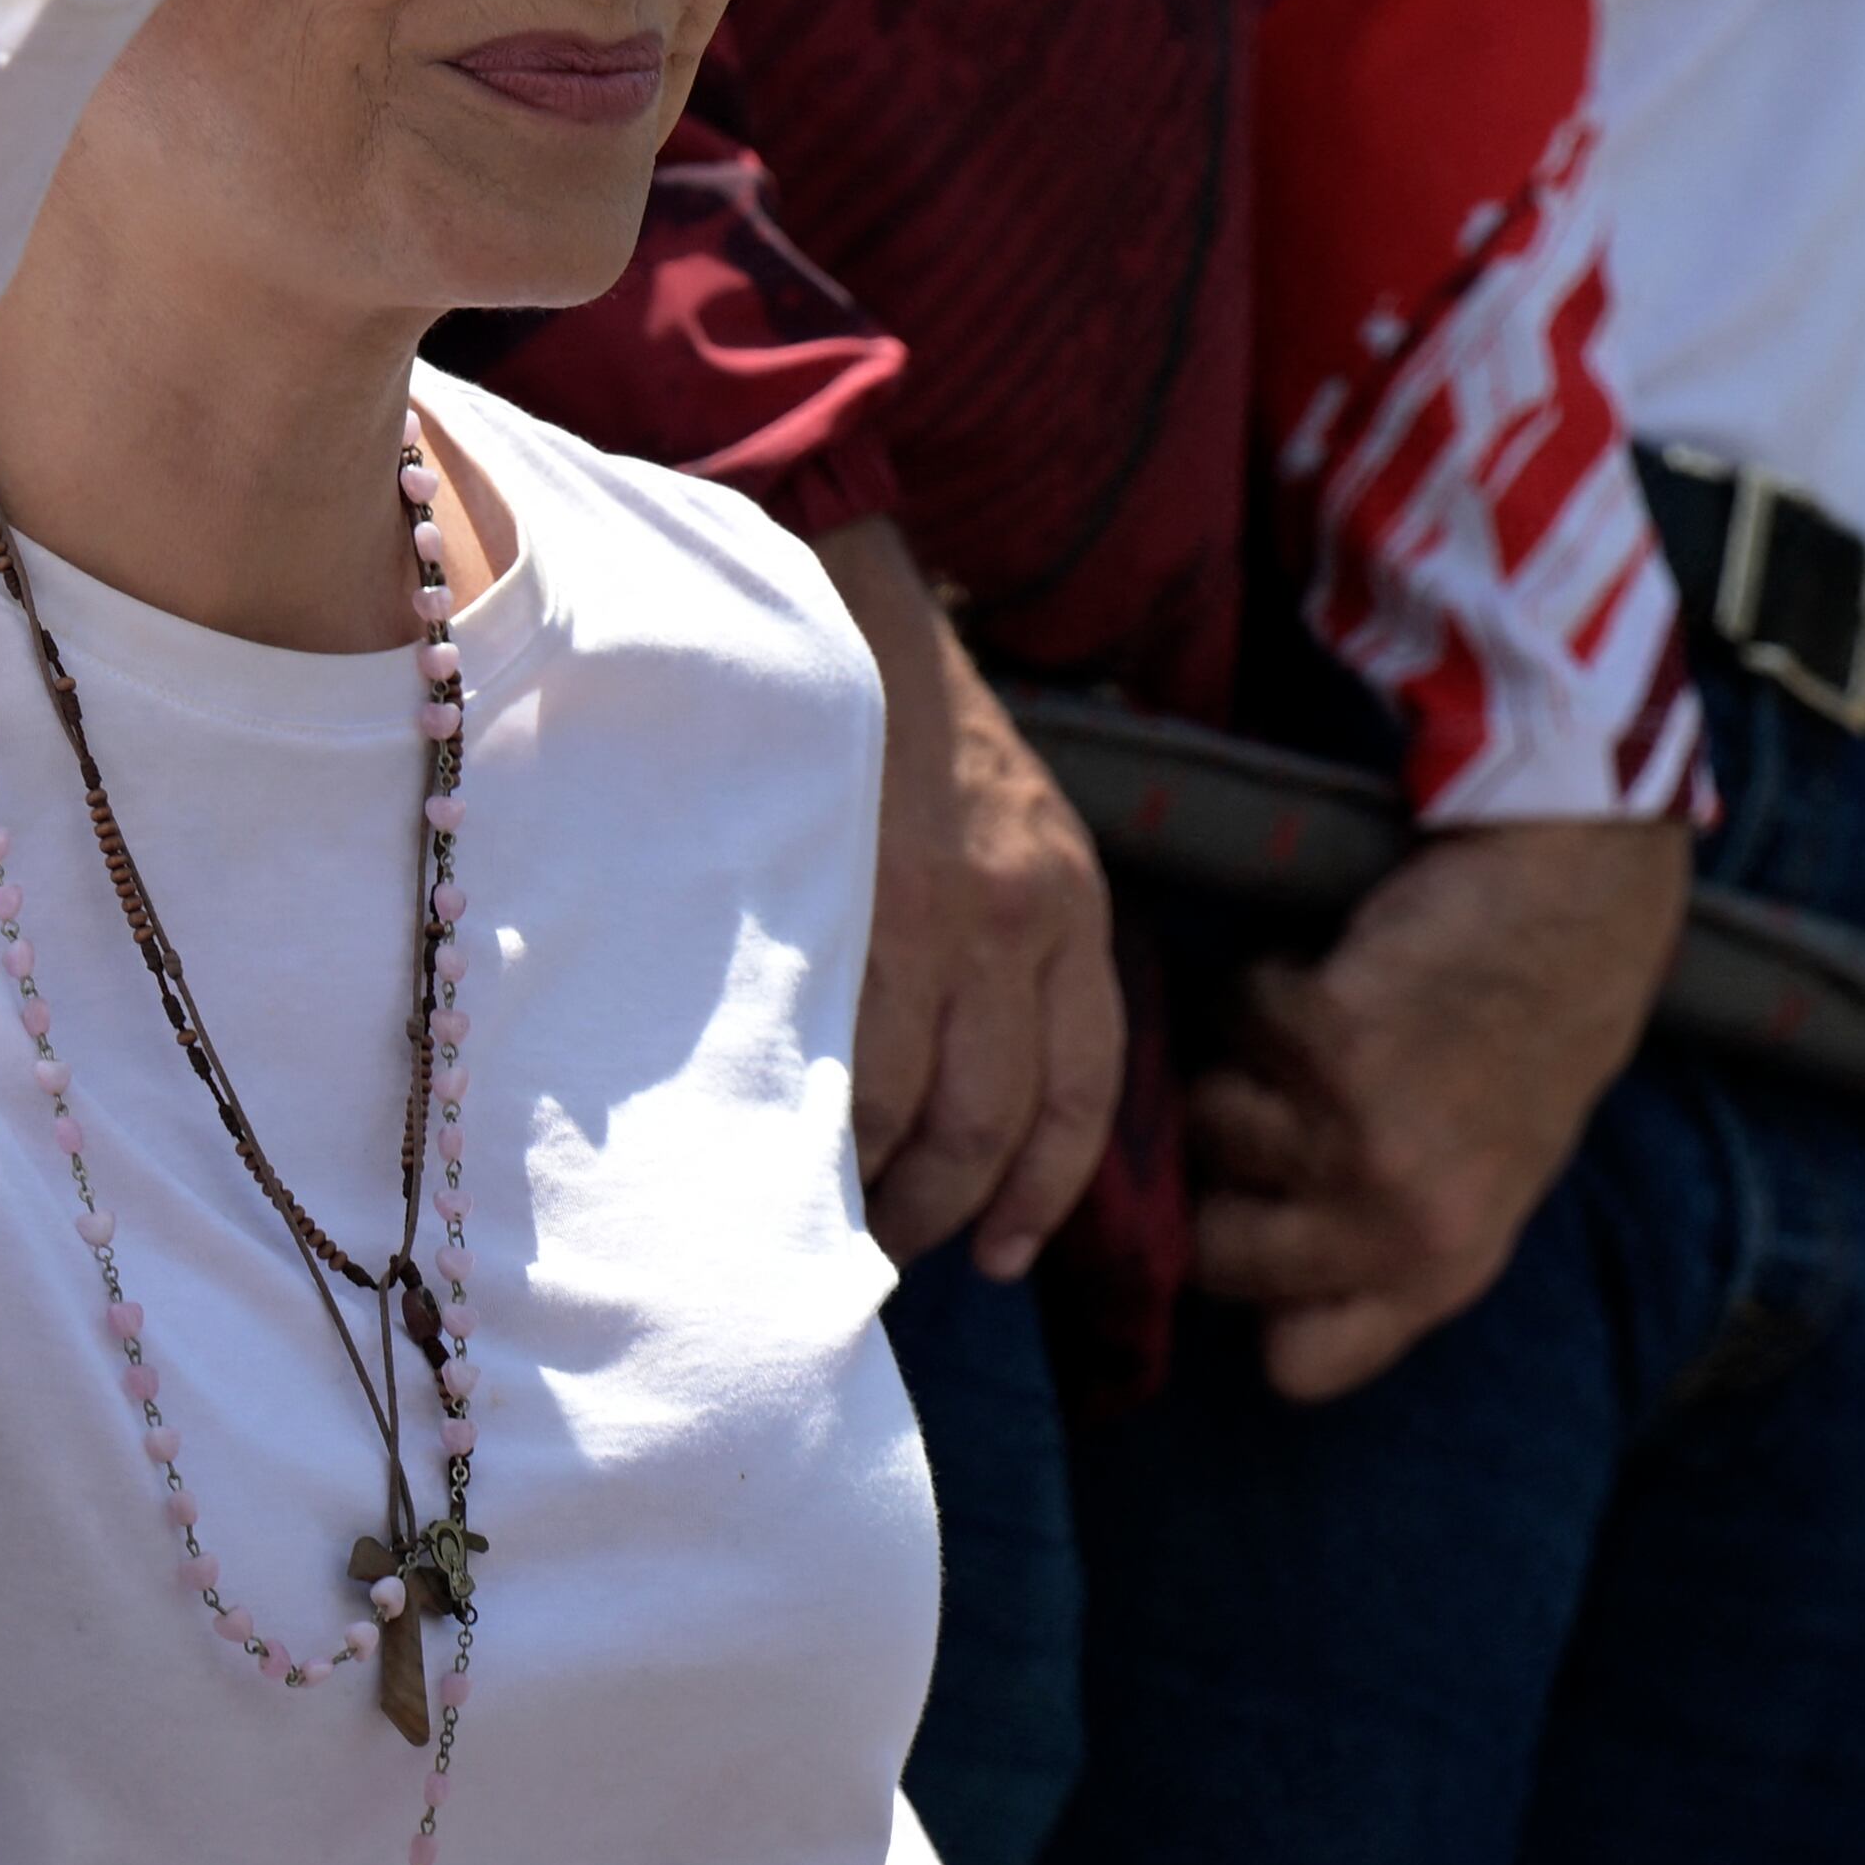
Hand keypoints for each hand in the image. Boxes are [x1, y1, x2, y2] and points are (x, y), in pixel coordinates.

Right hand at [816, 519, 1122, 1279]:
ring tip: (827, 1211)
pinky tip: (782, 1147)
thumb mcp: (1014, 831)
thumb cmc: (910, 737)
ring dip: (870, 1189)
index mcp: (1072, 904)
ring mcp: (928, 917)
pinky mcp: (841, 911)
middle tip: (892, 1251)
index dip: (1045, 1193)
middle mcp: (1019, 919)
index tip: (1006, 1253)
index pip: (1083, 1090)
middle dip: (945, 1213)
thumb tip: (978, 1111)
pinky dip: (812, 1130)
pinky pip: (834, 1066)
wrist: (834, 611)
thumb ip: (1020, 948)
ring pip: (910, 1117)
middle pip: (994, 1126)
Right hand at [1189, 817, 1688, 1399]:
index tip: (1265, 1225)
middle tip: (1276, 1106)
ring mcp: (1367, 1137)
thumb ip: (1381, 1251)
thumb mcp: (1483, 1189)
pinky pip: (1229, 1022)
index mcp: (1444, 1273)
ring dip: (1241, 1066)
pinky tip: (1342, 974)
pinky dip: (1262, 986)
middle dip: (1222, 1176)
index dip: (1260, 1296)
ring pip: (1204, 1123)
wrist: (1576, 907)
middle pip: (1214, 1252)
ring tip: (1326, 1032)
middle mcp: (1404, 1226)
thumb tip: (1241, 1286)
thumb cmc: (1528, 1042)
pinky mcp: (1334, 1042)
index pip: (1298, 1365)